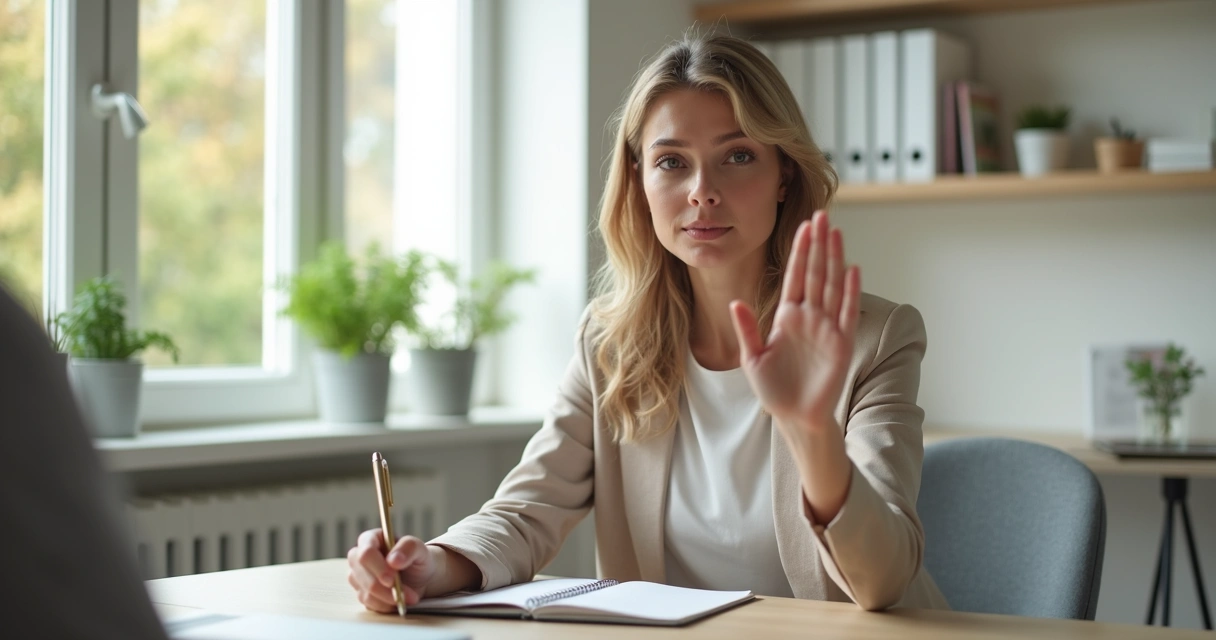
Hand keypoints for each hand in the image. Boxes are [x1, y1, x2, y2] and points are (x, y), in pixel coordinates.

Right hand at [347, 531, 436, 612]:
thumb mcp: (419, 548)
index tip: (392, 579)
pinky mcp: (361, 593)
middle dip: (384, 588)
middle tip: (407, 595)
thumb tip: (393, 560)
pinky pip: (369, 603)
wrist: (420, 577)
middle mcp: (358, 557)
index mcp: (371, 539)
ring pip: (366, 592)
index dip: (378, 567)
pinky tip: (399, 601)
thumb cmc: (417, 558)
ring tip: (410, 598)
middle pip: (362, 574)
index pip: (366, 553)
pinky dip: (386, 605)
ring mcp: (358, 576)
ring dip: (389, 598)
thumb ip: (408, 548)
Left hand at [730, 210, 860, 437]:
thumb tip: (735, 302)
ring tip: (836, 232)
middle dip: (818, 244)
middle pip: (816, 273)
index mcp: (787, 316)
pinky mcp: (840, 343)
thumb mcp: (753, 357)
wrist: (795, 416)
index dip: (799, 251)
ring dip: (834, 258)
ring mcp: (826, 328)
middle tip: (822, 215)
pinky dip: (849, 291)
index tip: (802, 225)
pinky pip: (845, 312)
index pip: (795, 276)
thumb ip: (747, 329)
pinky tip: (851, 269)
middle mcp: (809, 317)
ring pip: (831, 285)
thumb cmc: (774, 389)